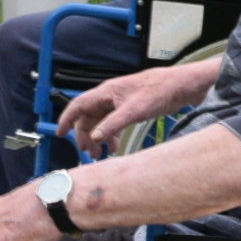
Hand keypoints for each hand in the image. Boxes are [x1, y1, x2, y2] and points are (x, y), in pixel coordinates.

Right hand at [55, 65, 202, 157]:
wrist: (181, 86)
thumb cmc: (159, 91)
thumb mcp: (134, 110)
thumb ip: (112, 124)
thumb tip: (93, 137)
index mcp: (106, 92)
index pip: (78, 105)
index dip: (67, 119)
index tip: (60, 134)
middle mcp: (109, 96)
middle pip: (88, 117)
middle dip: (85, 135)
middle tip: (88, 153)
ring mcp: (119, 102)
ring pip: (101, 122)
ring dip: (98, 138)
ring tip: (101, 154)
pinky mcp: (130, 108)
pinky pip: (113, 123)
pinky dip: (111, 135)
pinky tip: (114, 146)